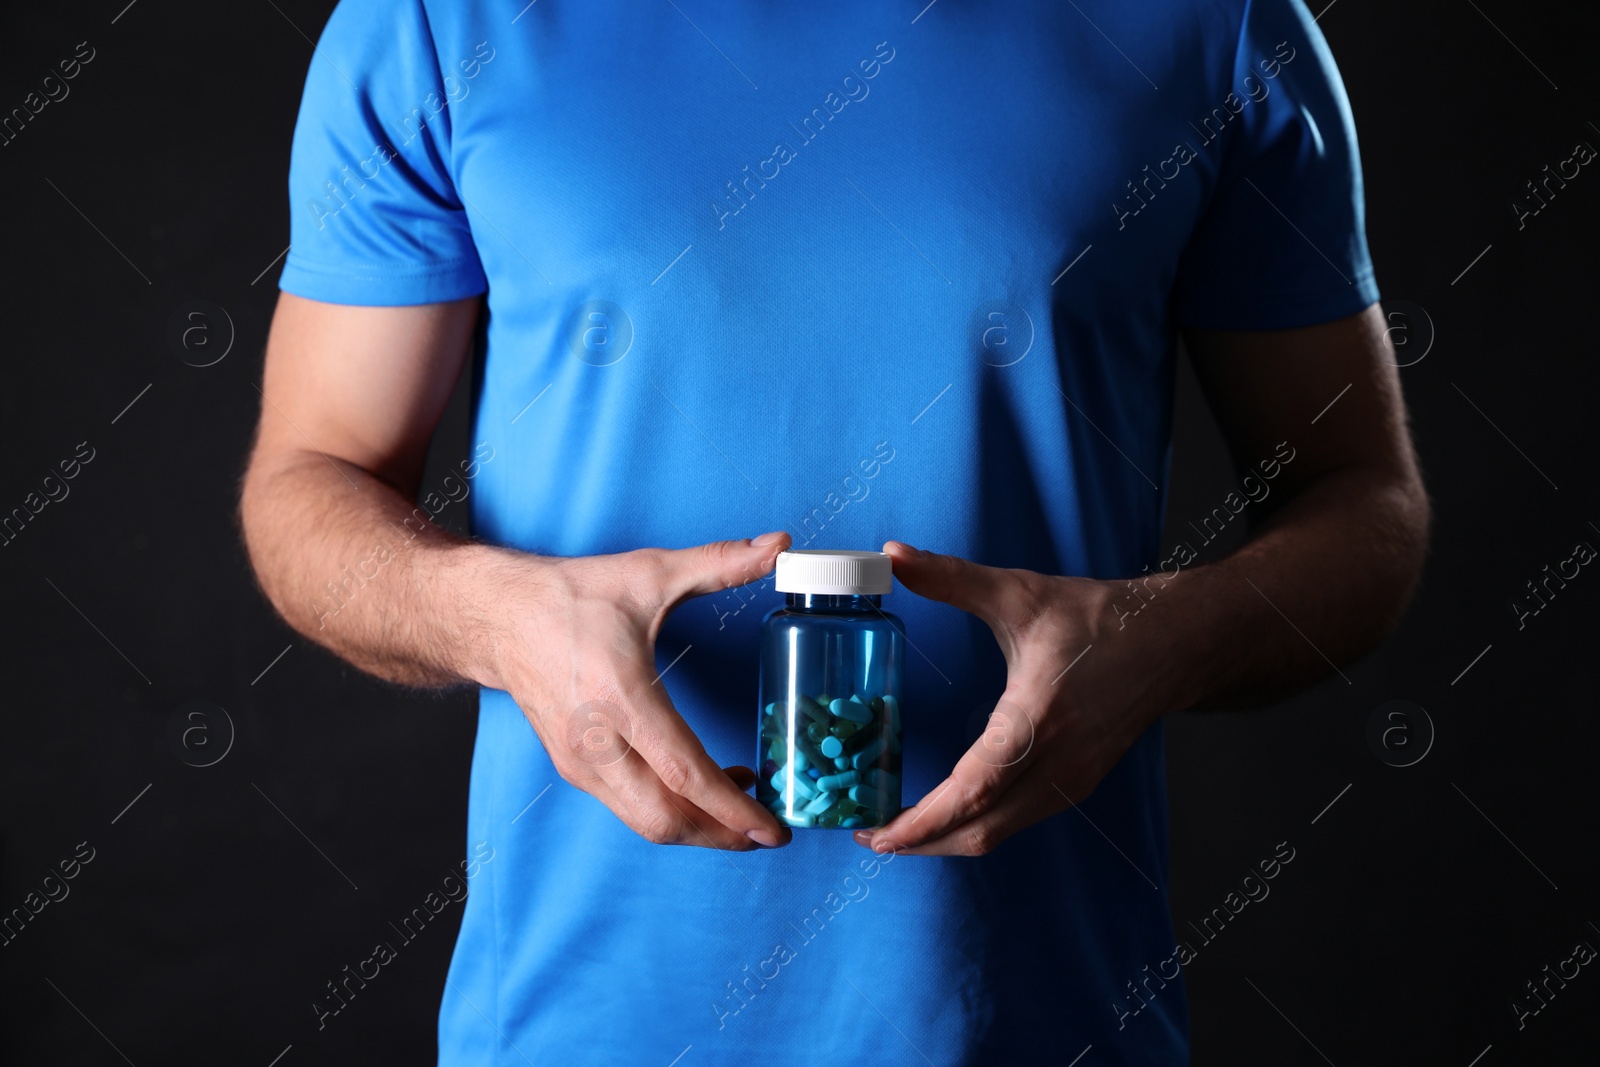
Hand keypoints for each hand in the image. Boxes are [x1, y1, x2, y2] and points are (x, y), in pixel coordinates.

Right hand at [479, 532, 794, 849]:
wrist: (498, 617)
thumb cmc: (573, 596)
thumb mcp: (650, 573)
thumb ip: (720, 563)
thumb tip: (780, 546)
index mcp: (621, 696)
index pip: (685, 773)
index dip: (734, 808)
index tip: (773, 829)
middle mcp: (596, 741)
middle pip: (665, 819)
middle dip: (722, 835)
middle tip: (769, 832)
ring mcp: (580, 762)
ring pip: (646, 822)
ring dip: (698, 827)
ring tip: (743, 810)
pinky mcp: (574, 768)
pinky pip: (629, 807)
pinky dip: (671, 810)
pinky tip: (700, 788)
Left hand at [854, 541, 1181, 856]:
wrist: (1169, 642)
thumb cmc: (1096, 618)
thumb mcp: (1019, 592)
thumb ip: (951, 578)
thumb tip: (892, 555)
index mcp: (1039, 718)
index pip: (973, 790)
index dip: (923, 820)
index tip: (878, 833)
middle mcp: (1058, 762)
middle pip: (980, 830)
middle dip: (921, 843)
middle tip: (869, 835)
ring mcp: (1071, 781)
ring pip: (998, 834)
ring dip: (946, 840)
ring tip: (896, 830)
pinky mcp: (1076, 786)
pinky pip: (1016, 822)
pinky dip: (975, 828)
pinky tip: (945, 815)